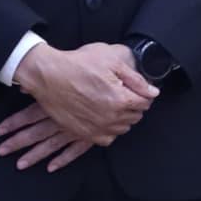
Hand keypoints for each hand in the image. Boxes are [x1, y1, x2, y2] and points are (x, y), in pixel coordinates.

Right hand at [0, 43, 155, 169]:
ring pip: (122, 128)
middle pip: (135, 116)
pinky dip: (108, 130)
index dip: (143, 94)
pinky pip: (106, 138)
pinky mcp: (82, 132)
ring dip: (121, 118)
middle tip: (121, 93)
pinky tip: (102, 116)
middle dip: (133, 105)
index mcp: (120, 100)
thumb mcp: (112, 62)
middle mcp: (110, 117)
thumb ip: (137, 80)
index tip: (135, 88)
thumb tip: (153, 92)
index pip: (146, 103)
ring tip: (110, 103)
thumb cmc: (78, 64)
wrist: (47, 75)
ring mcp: (96, 127)